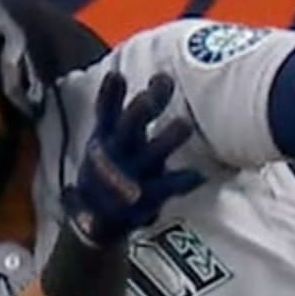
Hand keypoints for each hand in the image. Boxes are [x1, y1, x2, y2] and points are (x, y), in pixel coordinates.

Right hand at [65, 70, 205, 247]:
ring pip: (150, 154)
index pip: (105, 112)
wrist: (95, 224)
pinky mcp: (146, 199)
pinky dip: (182, 181)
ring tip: (184, 124)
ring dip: (166, 139)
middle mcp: (116, 155)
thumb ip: (111, 108)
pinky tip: (199, 175)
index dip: (110, 95)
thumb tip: (116, 71)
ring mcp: (131, 177)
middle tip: (160, 86)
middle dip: (143, 108)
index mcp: (104, 139)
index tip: (117, 75)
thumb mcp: (102, 139)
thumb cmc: (106, 171)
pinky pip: (166, 188)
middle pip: (128, 128)